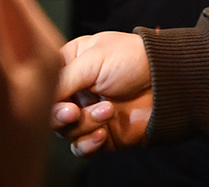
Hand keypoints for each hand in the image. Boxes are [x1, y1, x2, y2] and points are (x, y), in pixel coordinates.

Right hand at [51, 31, 152, 155]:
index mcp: (70, 64)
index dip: (46, 94)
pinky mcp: (102, 134)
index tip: (61, 97)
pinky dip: (89, 144)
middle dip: (60, 115)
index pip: (43, 84)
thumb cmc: (132, 59)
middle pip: (49, 112)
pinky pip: (81, 149)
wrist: (168, 81)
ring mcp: (88, 113)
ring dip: (85, 124)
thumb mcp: (93, 59)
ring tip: (108, 110)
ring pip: (65, 131)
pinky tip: (104, 134)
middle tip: (74, 111)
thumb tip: (40, 100)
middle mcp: (75, 90)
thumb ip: (63, 79)